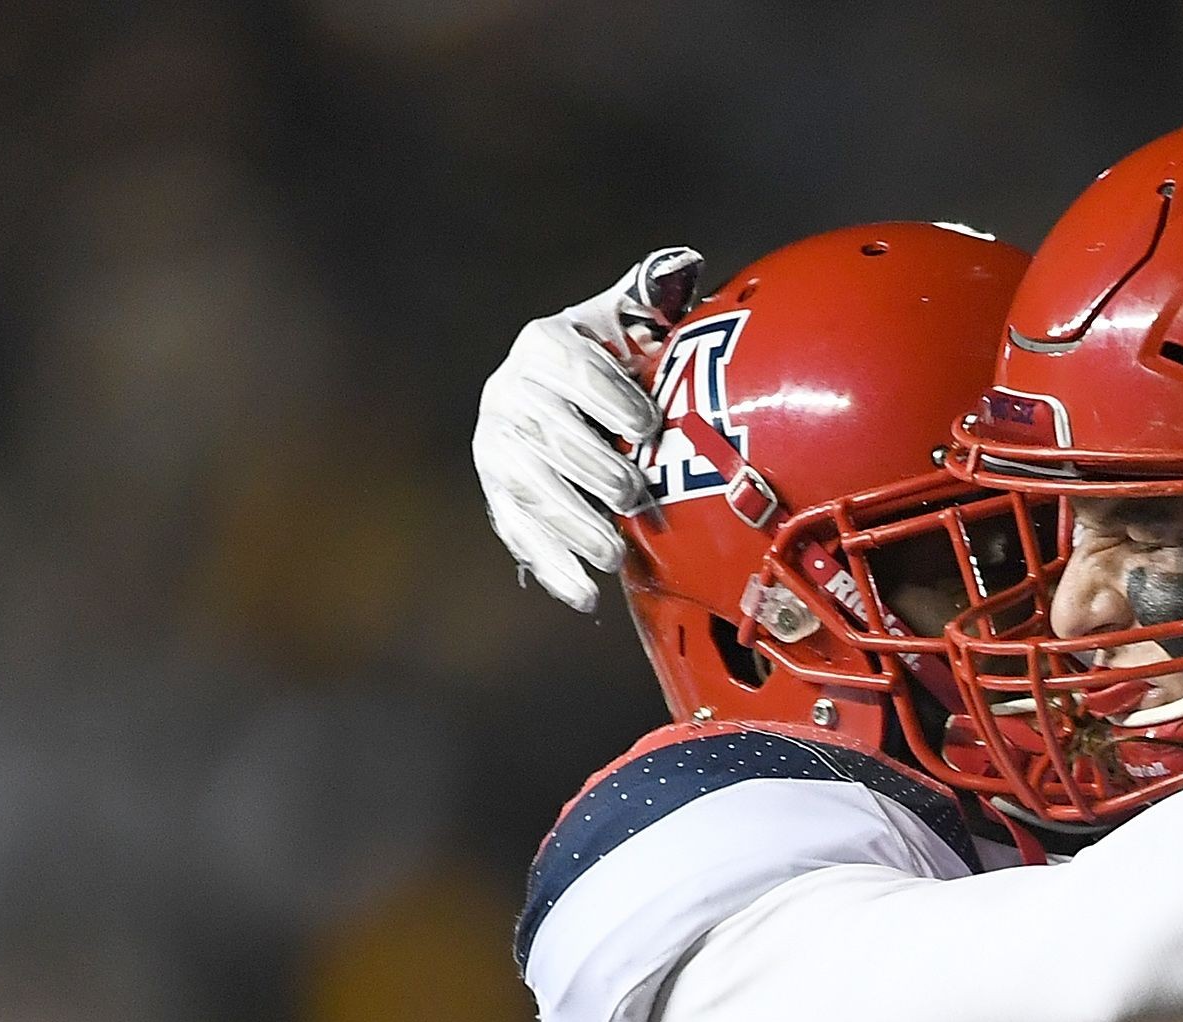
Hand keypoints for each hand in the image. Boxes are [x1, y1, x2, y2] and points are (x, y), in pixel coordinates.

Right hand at [473, 247, 703, 611]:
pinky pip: (521, 534)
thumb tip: (683, 265)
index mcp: (545, 346)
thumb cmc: (617, 360)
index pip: (573, 368)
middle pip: (553, 437)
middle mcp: (510, 395)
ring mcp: (500, 450)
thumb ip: (652, 298)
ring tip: (614, 553)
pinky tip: (584, 596)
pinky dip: (552, 567)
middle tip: (640, 498)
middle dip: (597, 470)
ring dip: (573, 524)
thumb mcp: (630, 324)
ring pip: (533, 490)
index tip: (649, 423)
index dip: (610, 396)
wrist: (570, 402)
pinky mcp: (499, 496)